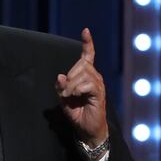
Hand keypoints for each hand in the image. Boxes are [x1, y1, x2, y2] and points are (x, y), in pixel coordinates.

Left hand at [55, 28, 107, 147]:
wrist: (87, 129)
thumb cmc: (77, 112)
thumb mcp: (64, 98)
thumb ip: (61, 86)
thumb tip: (60, 76)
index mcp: (87, 75)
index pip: (88, 56)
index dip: (87, 43)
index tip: (85, 30)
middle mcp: (95, 77)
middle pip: (80, 65)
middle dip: (69, 78)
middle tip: (65, 93)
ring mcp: (98, 84)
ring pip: (83, 73)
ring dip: (71, 85)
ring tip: (69, 96)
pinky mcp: (99, 93)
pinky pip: (87, 84)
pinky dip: (77, 89)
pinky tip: (75, 96)